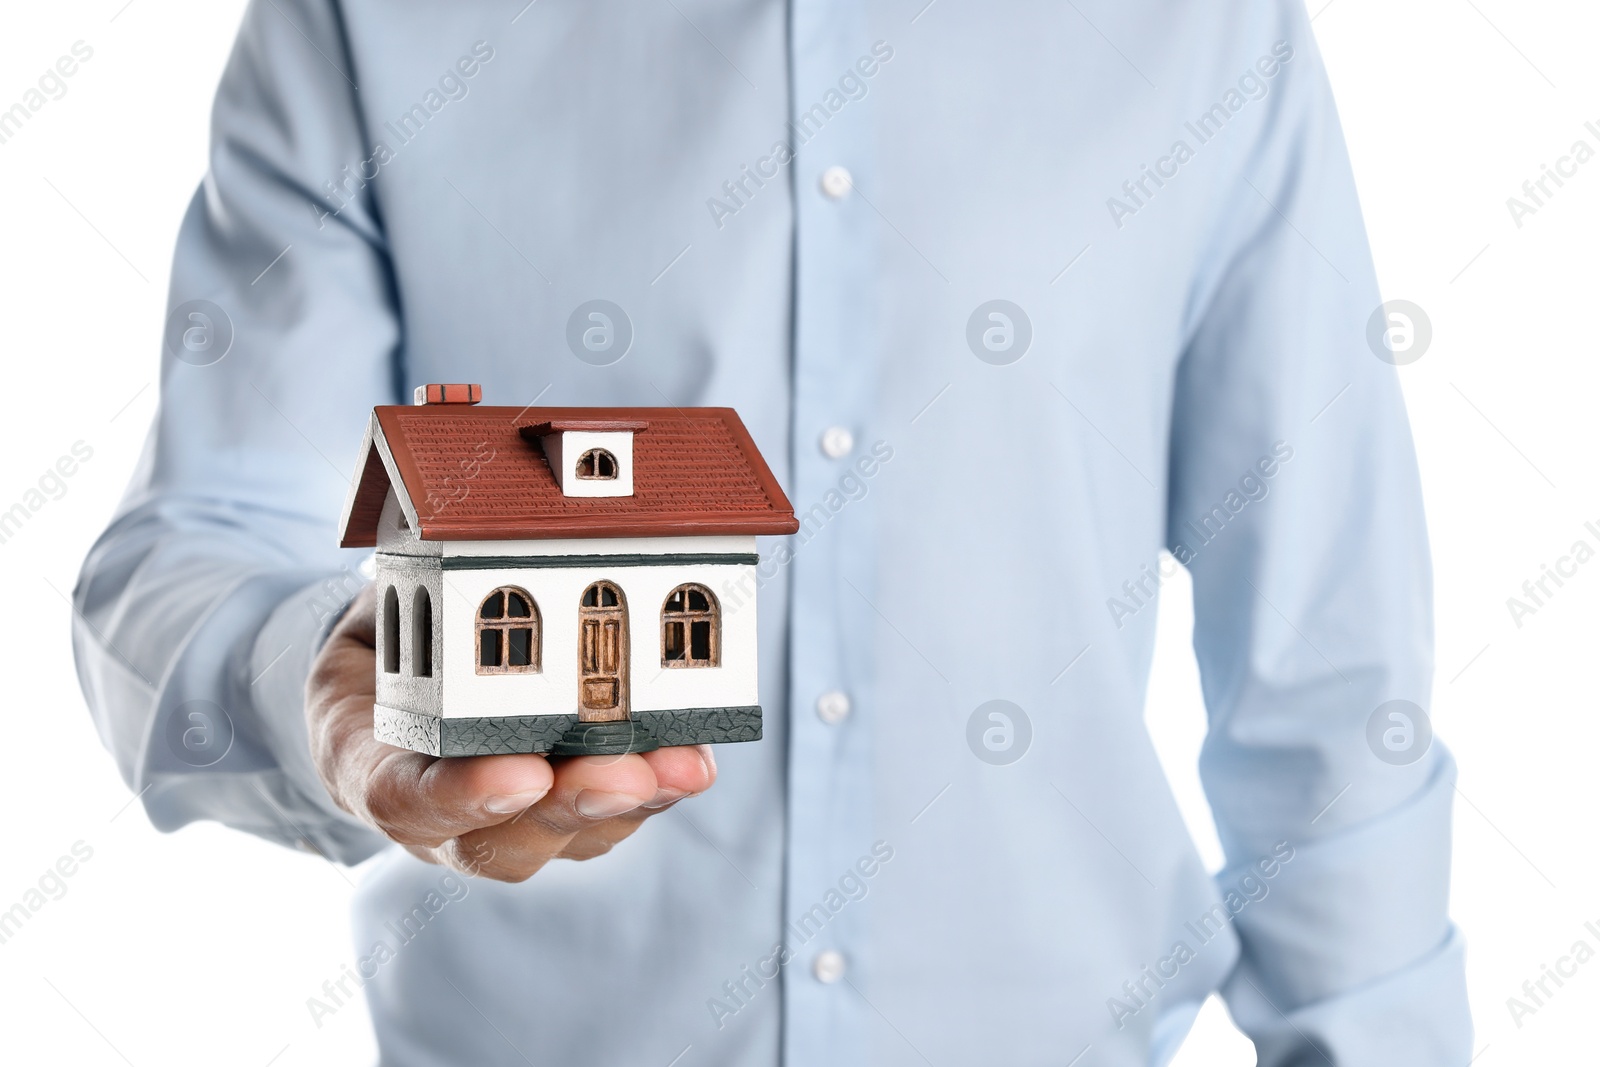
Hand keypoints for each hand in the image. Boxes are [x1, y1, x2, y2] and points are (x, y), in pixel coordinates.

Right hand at [305, 584, 716, 881]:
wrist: (399, 677)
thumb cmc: (389, 636)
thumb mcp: (376, 608)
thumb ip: (412, 597)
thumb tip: (468, 531)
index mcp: (367, 765)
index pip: (403, 799)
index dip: (463, 796)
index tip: (522, 776)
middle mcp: (437, 817)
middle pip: (501, 844)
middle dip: (572, 807)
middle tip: (626, 777)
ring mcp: (504, 824)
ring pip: (568, 837)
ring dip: (633, 802)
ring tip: (683, 766)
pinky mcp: (563, 815)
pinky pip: (610, 817)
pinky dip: (655, 786)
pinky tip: (692, 759)